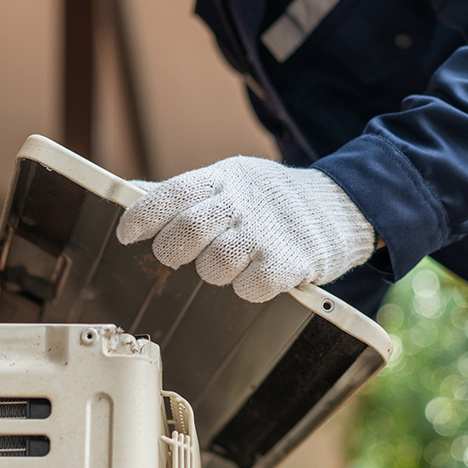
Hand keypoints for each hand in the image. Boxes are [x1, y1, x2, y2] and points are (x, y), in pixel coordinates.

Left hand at [116, 156, 375, 301]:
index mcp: (223, 178)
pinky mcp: (290, 262)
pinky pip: (249, 288)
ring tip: (228, 262)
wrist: (341, 205)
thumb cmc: (271, 199)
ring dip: (213, 272)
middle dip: (171, 251)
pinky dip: (247, 288)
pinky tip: (256, 275)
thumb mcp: (230, 181)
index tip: (127, 234)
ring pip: (214, 266)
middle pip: (187, 231)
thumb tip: (130, 190)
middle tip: (175, 256)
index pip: (171, 192)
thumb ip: (183, 191)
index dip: (142, 216)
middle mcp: (243, 201)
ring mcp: (267, 232)